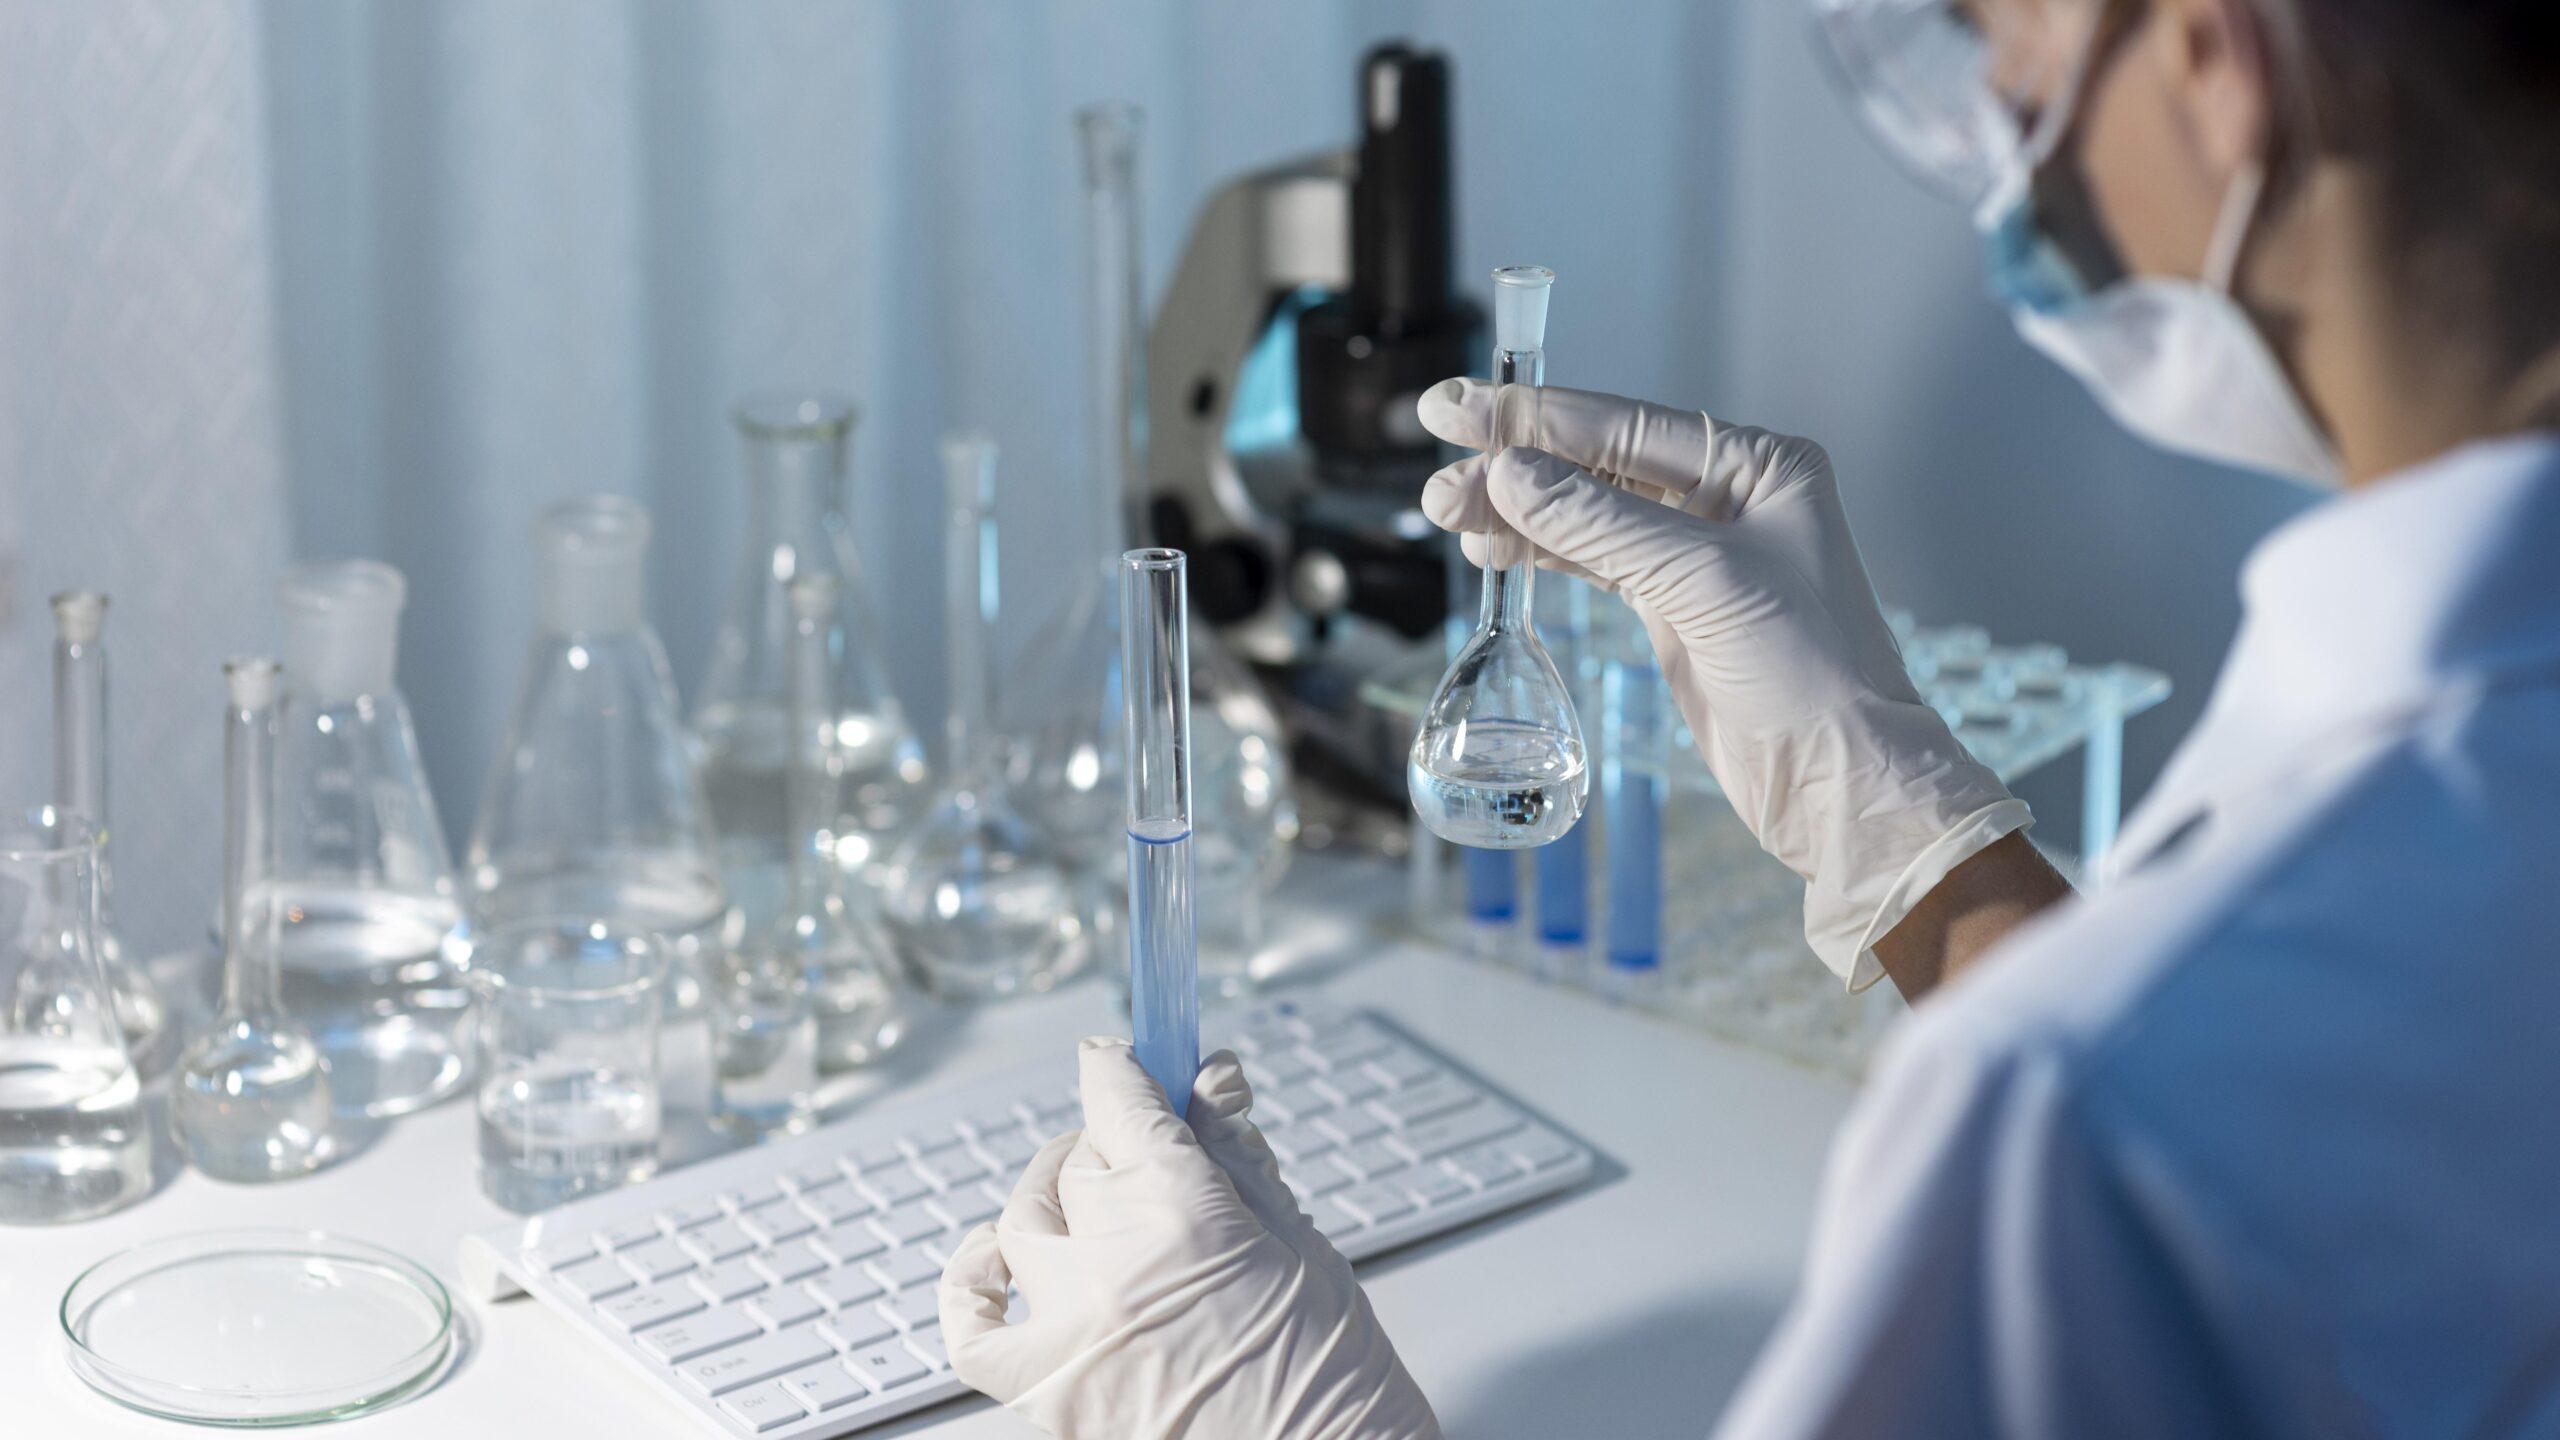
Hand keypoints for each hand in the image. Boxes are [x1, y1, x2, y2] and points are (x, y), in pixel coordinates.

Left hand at [938, 1040, 1439, 1439]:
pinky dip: (970, 1286)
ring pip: (1025, 1223)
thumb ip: (1235, 1153)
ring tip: (1089, 1204)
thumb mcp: (1296, 1240)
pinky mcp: (1051, 1393)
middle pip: (1079, 1162)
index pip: (1120, 1100)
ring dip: (1053, 1198)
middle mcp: (1116, 1263)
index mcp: (1186, 1210)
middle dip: (1112, 1146)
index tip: (1123, 1059)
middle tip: (1148, 1156)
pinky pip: (972, 1329)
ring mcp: (1074, 1330)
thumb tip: (1212, 1075)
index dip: (1121, 1069)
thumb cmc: (1328, 1372)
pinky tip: (989, 1260)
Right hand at [1420, 378, 2030, 988]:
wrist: (1839, 779)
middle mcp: (1729, 499)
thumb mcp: (1705, 583)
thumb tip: (1510, 473)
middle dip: (1513, 467)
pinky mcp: (1673, 609)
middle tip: (1437, 471)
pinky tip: (1493, 548)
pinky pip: (1591, 563)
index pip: (1624, 427)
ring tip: (1446, 513)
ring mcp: (1697, 556)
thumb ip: (1603, 524)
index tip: (1460, 407)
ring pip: (1585, 516)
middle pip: (1596, 466)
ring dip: (1515, 514)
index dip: (1535, 417)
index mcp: (1758, 467)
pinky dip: (1539, 554)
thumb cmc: (1811, 672)